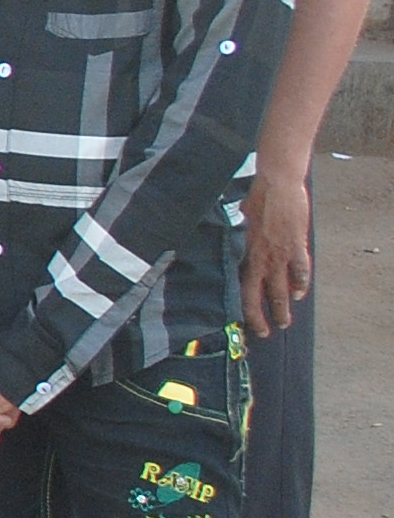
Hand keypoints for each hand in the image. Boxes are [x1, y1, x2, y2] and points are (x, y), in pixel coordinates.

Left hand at [240, 169, 312, 336]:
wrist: (275, 184)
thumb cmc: (249, 198)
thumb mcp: (232, 222)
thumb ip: (229, 240)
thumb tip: (216, 249)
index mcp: (243, 255)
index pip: (242, 291)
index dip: (244, 311)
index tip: (243, 323)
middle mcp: (262, 259)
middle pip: (263, 296)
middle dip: (265, 318)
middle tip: (265, 333)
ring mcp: (282, 254)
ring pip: (283, 289)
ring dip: (284, 307)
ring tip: (285, 321)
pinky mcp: (298, 246)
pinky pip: (301, 271)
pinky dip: (300, 284)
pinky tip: (299, 293)